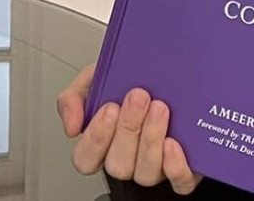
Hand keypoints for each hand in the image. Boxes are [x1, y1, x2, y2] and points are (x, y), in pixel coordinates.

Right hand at [56, 63, 202, 193]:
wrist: (171, 71)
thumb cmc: (132, 79)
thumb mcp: (96, 78)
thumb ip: (73, 98)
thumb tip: (71, 127)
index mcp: (103, 143)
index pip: (86, 159)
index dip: (96, 139)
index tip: (109, 108)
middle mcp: (127, 159)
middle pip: (117, 166)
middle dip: (128, 129)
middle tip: (139, 97)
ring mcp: (153, 167)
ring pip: (145, 174)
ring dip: (151, 139)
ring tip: (159, 108)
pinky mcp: (182, 170)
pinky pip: (179, 182)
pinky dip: (175, 166)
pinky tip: (173, 142)